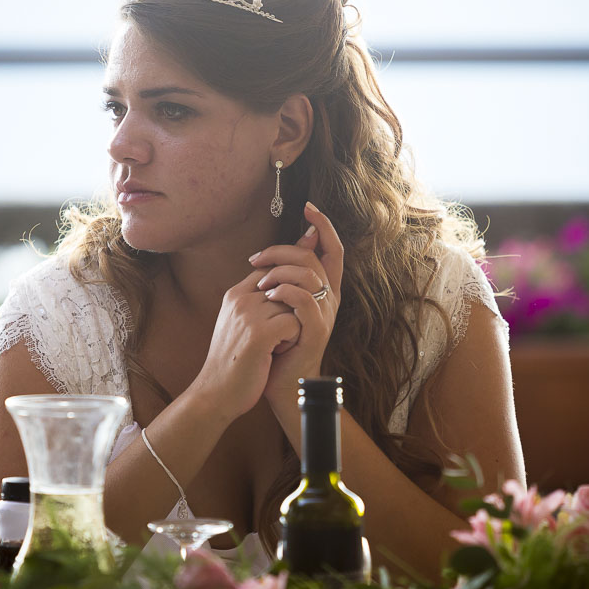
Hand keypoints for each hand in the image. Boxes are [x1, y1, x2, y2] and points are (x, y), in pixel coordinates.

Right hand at [186, 268, 302, 423]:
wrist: (215, 394)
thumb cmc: (233, 362)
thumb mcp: (237, 324)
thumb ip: (255, 303)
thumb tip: (282, 287)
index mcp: (235, 294)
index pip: (272, 271)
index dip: (286, 290)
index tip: (281, 317)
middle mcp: (240, 299)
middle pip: (287, 286)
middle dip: (291, 311)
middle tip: (278, 336)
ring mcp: (248, 315)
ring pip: (294, 304)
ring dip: (293, 326)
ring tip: (277, 345)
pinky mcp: (259, 334)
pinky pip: (294, 323)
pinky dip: (293, 339)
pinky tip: (277, 352)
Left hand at [250, 201, 343, 409]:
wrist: (280, 382)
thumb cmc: (278, 342)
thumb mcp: (282, 304)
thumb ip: (287, 276)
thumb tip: (291, 243)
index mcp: (325, 289)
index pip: (333, 249)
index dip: (324, 226)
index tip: (308, 207)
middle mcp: (330, 298)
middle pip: (313, 256)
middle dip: (281, 250)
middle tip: (255, 258)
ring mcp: (325, 314)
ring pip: (308, 274)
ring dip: (277, 272)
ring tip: (258, 284)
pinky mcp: (316, 330)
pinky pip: (303, 300)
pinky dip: (283, 292)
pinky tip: (266, 296)